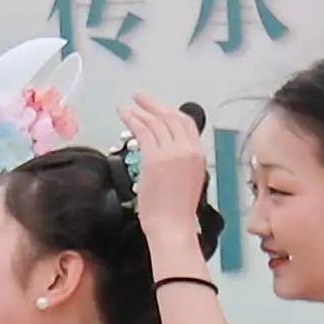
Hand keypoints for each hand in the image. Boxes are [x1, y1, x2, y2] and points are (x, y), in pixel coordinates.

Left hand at [118, 95, 211, 259]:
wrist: (173, 225)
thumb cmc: (177, 210)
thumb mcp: (187, 179)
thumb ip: (180, 161)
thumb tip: (164, 148)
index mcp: (199, 155)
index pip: (186, 124)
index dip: (170, 111)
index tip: (157, 107)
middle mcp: (188, 150)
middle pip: (171, 118)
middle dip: (154, 105)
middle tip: (139, 98)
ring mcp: (172, 152)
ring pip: (155, 123)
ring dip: (139, 112)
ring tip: (126, 107)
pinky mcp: (154, 158)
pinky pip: (143, 132)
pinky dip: (133, 121)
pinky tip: (125, 116)